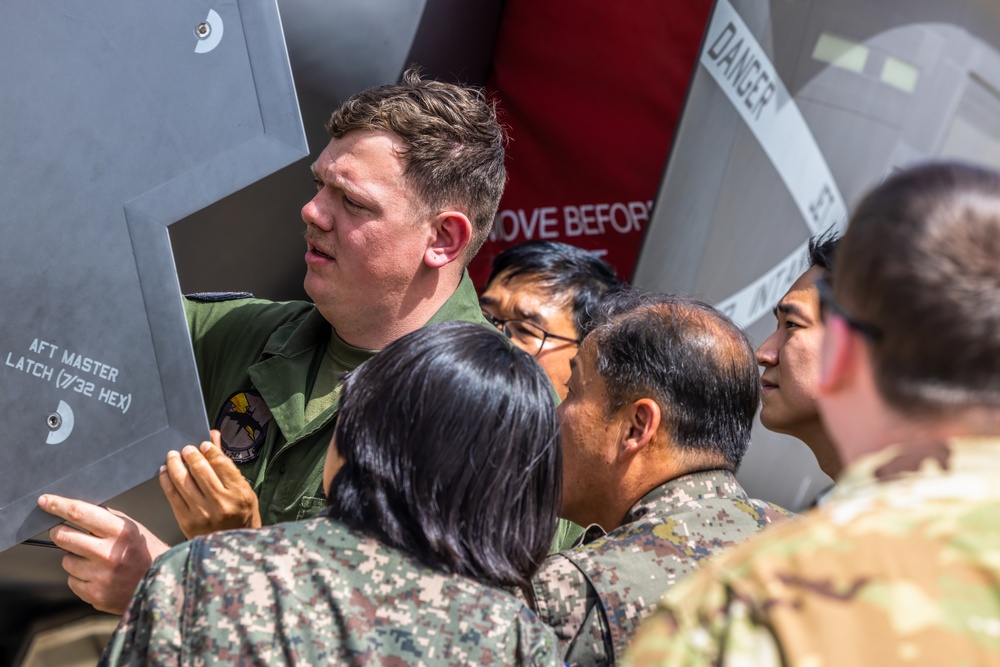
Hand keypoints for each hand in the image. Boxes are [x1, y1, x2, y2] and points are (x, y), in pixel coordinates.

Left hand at [38, 494, 168, 614]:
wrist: (163, 585)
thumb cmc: (146, 552)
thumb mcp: (134, 528)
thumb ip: (107, 519)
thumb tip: (78, 509)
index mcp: (120, 531)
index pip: (79, 513)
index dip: (57, 505)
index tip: (44, 501)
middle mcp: (109, 553)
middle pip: (63, 536)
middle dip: (60, 532)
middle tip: (65, 533)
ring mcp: (100, 576)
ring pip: (66, 560)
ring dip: (75, 558)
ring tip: (96, 561)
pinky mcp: (95, 595)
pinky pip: (72, 580)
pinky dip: (81, 577)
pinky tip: (99, 576)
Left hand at [159, 430, 261, 538]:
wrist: (231, 550)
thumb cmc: (241, 518)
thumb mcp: (243, 490)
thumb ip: (226, 464)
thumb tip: (214, 437)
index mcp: (239, 494)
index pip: (221, 463)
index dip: (210, 450)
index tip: (203, 444)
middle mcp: (221, 503)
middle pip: (201, 470)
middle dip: (191, 455)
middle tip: (186, 449)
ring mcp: (202, 513)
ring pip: (183, 480)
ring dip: (175, 464)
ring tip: (173, 456)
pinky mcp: (186, 521)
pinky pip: (172, 494)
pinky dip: (166, 480)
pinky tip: (165, 471)